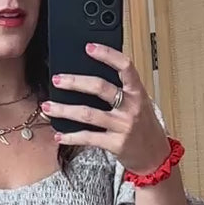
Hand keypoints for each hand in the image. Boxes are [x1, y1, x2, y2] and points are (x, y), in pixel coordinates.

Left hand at [42, 45, 171, 173]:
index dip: (107, 55)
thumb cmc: (144, 126)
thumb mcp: (139, 103)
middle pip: (100, 88)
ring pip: (88, 114)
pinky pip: (88, 137)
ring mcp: (122, 126)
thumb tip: (92, 74)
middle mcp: (131, 107)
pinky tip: (59, 135)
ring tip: (48, 106)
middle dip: (75, 82)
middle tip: (57, 80)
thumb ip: (122, 89)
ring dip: (64, 109)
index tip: (89, 48)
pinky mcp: (115, 144)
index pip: (125, 67)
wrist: (155, 156)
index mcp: (138, 92)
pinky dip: (71, 137)